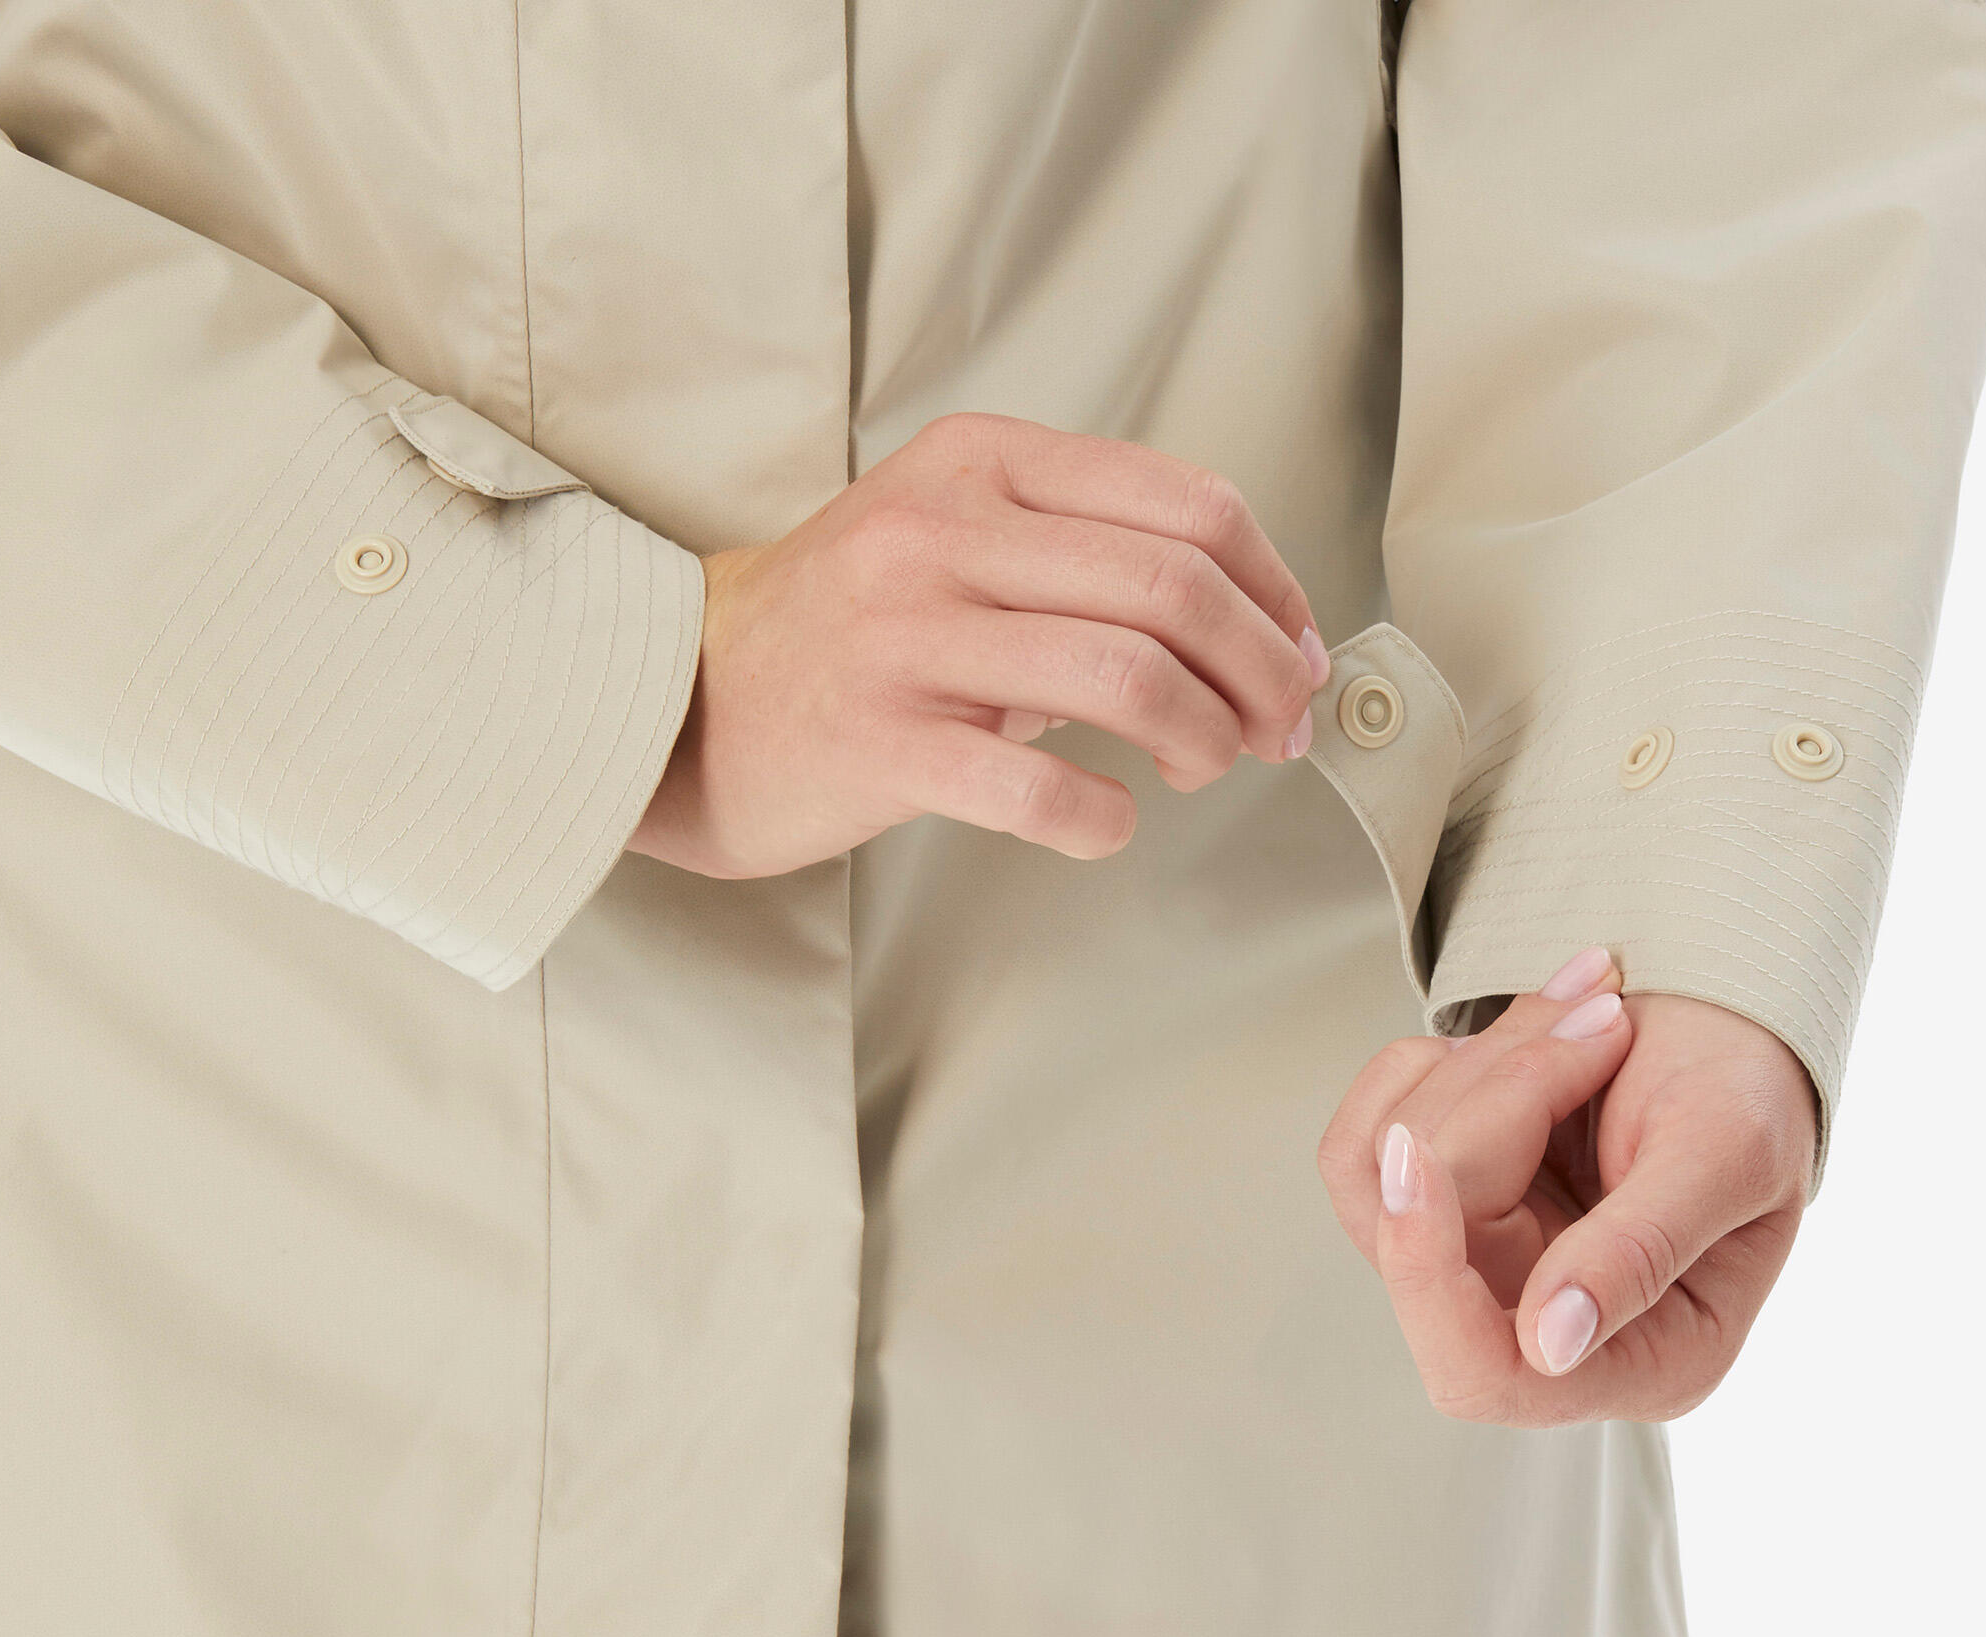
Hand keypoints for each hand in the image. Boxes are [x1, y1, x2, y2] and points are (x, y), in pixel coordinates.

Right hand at [629, 411, 1328, 878]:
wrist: (686, 699)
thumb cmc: (847, 632)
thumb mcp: (954, 538)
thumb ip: (1082, 556)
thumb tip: (1248, 628)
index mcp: (981, 465)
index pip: (1187, 503)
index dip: (1275, 588)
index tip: (1300, 651)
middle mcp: (941, 533)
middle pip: (1173, 588)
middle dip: (1262, 671)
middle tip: (1281, 727)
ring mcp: (905, 637)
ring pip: (1124, 677)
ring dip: (1205, 738)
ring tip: (1207, 766)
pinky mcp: (877, 743)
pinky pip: (1036, 789)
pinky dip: (1104, 818)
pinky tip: (1111, 823)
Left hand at [1318, 952, 1819, 1424]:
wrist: (1728, 1016)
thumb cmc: (1753, 1090)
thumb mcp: (1725, 1155)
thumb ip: (1638, 1253)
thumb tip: (1548, 1350)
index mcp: (1646, 1362)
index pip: (1487, 1375)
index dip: (1428, 1276)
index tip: (1419, 1154)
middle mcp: (1546, 1334)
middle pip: (1423, 1252)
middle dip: (1491, 1110)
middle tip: (1599, 1019)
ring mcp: (1483, 1269)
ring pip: (1380, 1184)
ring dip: (1473, 1072)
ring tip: (1583, 1014)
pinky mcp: (1441, 1207)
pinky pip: (1364, 1143)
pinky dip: (1434, 1066)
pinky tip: (1525, 1032)